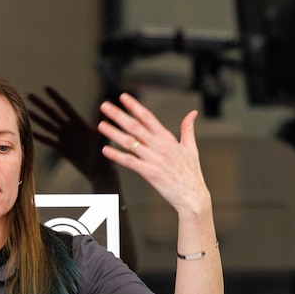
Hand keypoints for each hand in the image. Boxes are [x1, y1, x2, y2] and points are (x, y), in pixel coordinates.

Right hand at [28, 87, 119, 192]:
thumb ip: (102, 120)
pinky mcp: (63, 148)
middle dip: (41, 104)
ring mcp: (66, 138)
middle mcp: (71, 128)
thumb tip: (105, 103)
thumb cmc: (104, 153)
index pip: (64, 106)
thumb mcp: (102, 136)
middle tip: (29, 95)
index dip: (55, 97)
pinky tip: (31, 131)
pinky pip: (49, 141)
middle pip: (52, 113)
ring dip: (38, 118)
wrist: (100, 171)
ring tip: (28, 110)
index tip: (45, 87)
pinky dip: (40, 136)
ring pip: (48, 125)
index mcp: (79, 123)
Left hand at [98, 93, 210, 217]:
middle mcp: (159, 146)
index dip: (134, 106)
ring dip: (113, 133)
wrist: (193, 196)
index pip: (148, 117)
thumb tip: (192, 114)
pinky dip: (117, 155)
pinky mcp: (149, 172)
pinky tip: (106, 150)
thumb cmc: (191, 174)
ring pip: (129, 142)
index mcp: (167, 138)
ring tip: (101, 125)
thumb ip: (188, 129)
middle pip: (135, 126)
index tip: (123, 97)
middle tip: (105, 106)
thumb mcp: (192, 148)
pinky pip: (129, 162)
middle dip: (118, 115)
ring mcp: (153, 159)